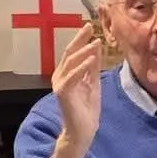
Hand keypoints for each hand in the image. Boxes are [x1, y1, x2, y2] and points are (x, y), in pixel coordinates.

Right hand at [52, 24, 104, 157]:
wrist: (83, 130)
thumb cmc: (87, 109)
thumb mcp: (93, 83)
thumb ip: (93, 67)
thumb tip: (96, 47)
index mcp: (66, 73)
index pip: (73, 52)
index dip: (80, 39)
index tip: (89, 27)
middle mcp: (60, 76)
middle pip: (69, 54)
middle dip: (79, 39)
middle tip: (89, 27)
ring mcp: (60, 85)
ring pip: (71, 63)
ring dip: (84, 52)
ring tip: (95, 42)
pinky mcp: (62, 94)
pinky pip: (72, 77)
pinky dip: (81, 68)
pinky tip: (91, 59)